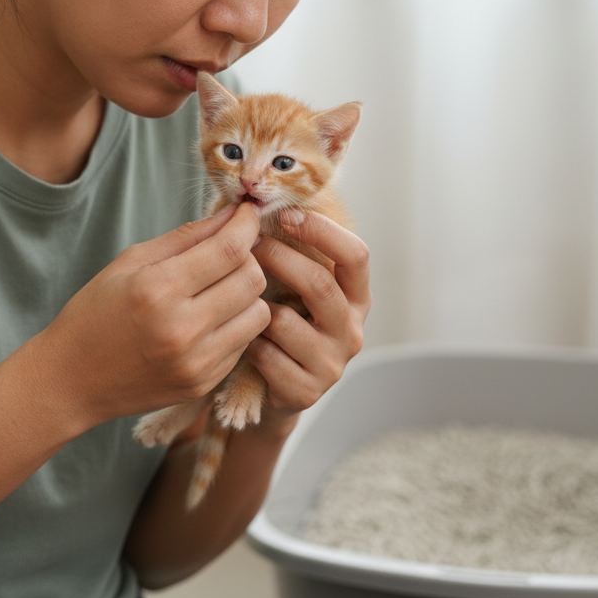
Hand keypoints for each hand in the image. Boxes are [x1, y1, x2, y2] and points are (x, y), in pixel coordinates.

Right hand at [31, 202, 269, 430]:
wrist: (71, 381)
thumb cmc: (95, 313)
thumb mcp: (130, 262)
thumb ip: (185, 237)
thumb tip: (231, 215)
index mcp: (158, 289)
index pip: (230, 249)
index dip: (246, 225)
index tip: (247, 214)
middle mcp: (182, 328)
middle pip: (252, 279)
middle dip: (250, 258)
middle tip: (230, 253)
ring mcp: (196, 362)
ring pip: (259, 314)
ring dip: (247, 294)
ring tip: (221, 289)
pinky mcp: (203, 383)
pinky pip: (244, 344)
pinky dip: (235, 325)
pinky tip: (209, 320)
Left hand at [246, 211, 370, 419]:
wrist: (272, 388)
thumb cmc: (282, 324)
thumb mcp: (295, 288)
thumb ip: (293, 253)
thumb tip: (260, 206)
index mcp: (356, 297)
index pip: (356, 256)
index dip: (324, 231)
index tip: (288, 214)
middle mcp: (352, 329)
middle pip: (321, 284)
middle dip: (280, 258)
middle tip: (249, 245)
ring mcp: (333, 364)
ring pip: (287, 323)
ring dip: (257, 309)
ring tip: (241, 304)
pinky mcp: (308, 391)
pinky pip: (268, 356)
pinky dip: (249, 345)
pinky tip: (243, 343)